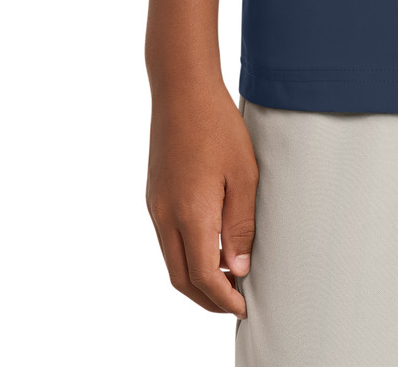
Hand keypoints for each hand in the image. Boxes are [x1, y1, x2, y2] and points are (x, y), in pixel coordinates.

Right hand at [146, 79, 258, 316]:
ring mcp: (155, 205)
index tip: (244, 306)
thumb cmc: (217, 125)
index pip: (204, 277)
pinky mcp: (154, 194)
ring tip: (227, 276)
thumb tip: (238, 268)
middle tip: (235, 301)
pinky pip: (166, 239)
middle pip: (181, 278)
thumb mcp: (243, 174)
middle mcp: (165, 216)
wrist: (181, 89)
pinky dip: (185, 255)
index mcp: (190, 214)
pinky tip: (209, 245)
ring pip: (170, 260)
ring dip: (196, 278)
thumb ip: (240, 225)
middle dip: (207, 298)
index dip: (224, 298)